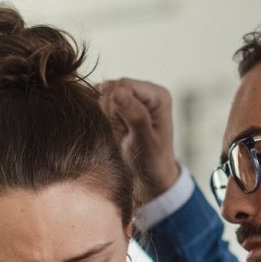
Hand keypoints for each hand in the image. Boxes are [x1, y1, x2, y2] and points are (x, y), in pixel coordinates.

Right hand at [99, 78, 181, 203]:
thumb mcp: (144, 140)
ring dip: (105, 114)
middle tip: (121, 132)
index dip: (115, 106)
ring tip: (119, 132)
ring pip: (105, 93)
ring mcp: (134, 96)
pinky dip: (102, 115)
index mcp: (158, 95)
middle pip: (113, 86)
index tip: (122, 129)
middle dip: (109, 110)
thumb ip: (134, 115)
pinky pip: (102, 100)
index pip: (123, 85)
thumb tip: (117, 91)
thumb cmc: (152, 161)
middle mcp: (147, 91)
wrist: (150, 176)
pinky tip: (114, 129)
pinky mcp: (123, 103)